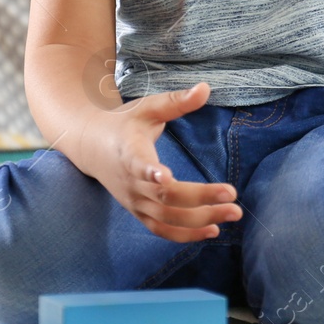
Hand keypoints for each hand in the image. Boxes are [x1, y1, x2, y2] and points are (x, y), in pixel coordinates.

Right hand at [81, 81, 241, 242]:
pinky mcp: (138, 212)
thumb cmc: (125, 122)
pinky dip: (186, 235)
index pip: (138, 165)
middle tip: (233, 196)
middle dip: (200, 199)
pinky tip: (214, 231)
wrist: (90, 146)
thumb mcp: (148, 107)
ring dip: (200, 220)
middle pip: (164, 197)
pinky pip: (162, 230)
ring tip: (232, 213)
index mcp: (129, 151)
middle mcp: (130, 181)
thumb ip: (176, 101)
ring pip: (167, 218)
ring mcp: (134, 201)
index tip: (167, 177)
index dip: (151, 172)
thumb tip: (206, 87)